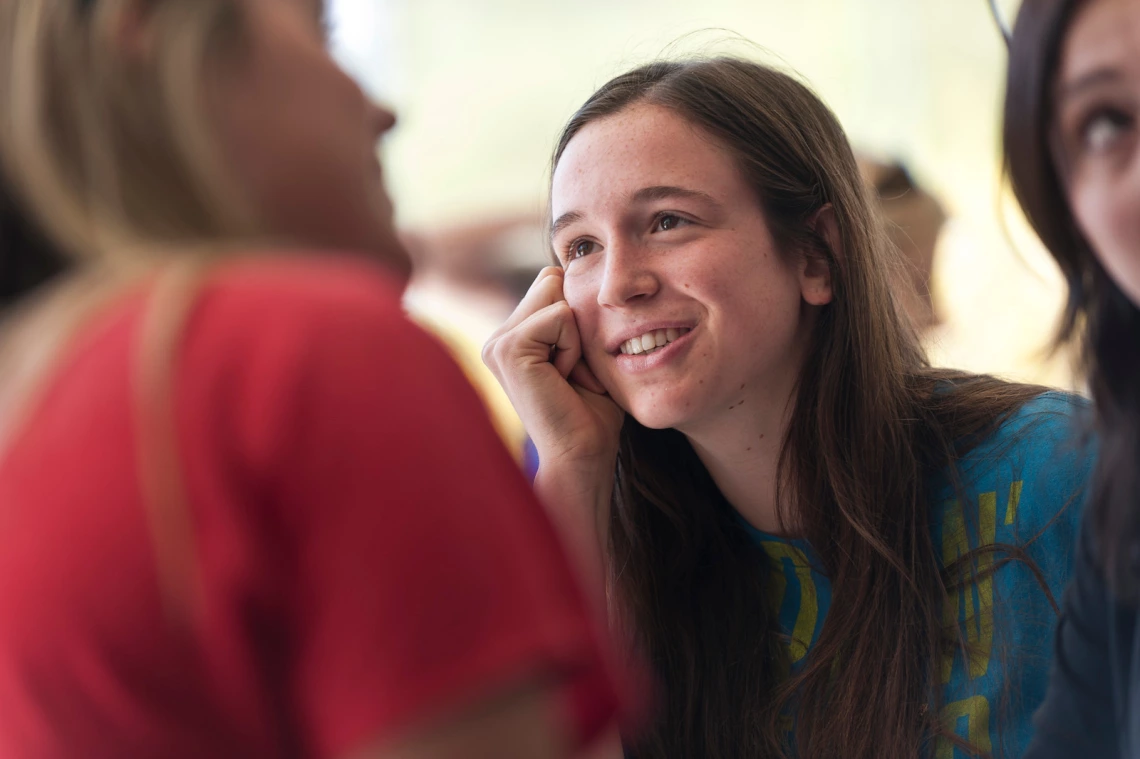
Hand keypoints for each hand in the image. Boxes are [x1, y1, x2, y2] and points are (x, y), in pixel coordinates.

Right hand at [483, 267, 623, 477]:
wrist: (582, 457)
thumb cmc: (591, 414)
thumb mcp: (583, 353)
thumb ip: (572, 315)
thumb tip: (565, 268)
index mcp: (512, 337)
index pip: (552, 283)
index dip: (579, 318)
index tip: (576, 367)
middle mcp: (498, 338)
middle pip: (552, 281)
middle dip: (577, 322)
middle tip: (574, 372)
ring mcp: (497, 343)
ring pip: (557, 295)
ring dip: (578, 337)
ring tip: (570, 377)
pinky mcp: (507, 349)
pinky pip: (560, 317)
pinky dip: (574, 347)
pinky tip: (564, 379)